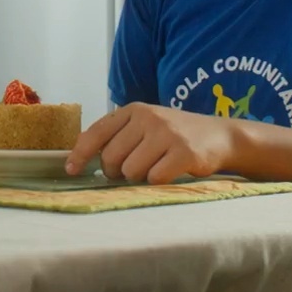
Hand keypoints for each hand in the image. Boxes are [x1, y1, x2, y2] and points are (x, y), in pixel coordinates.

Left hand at [66, 103, 238, 184]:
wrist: (220, 136)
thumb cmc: (176, 135)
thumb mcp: (146, 126)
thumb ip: (119, 136)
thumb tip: (83, 158)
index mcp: (134, 110)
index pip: (97, 132)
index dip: (80, 153)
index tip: (71, 170)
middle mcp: (148, 117)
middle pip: (111, 158)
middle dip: (116, 172)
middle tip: (131, 171)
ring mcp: (167, 134)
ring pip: (131, 171)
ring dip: (138, 178)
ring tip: (154, 168)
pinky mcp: (184, 152)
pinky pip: (155, 178)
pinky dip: (158, 182)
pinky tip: (169, 172)